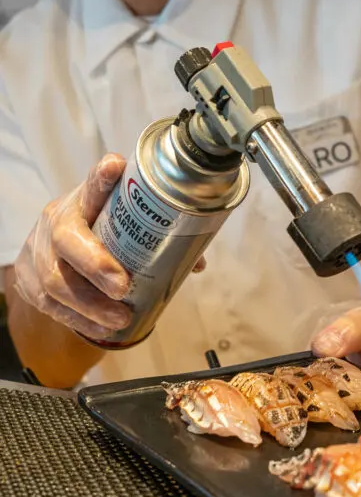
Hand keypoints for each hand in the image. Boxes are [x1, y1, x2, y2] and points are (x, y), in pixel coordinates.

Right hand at [13, 155, 204, 340]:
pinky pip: (48, 304)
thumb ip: (157, 236)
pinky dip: (78, 319)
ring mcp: (38, 249)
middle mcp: (58, 218)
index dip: (102, 176)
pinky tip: (101, 329)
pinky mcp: (27, 278)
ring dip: (90, 304)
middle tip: (122, 287)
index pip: (93, 182)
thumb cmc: (99, 232)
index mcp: (85, 199)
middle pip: (67, 238)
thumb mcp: (120, 223)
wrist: (51, 249)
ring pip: (55, 279)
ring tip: (120, 318)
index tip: (114, 167)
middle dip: (95, 264)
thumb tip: (198, 262)